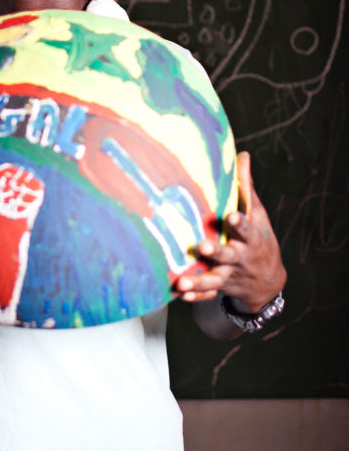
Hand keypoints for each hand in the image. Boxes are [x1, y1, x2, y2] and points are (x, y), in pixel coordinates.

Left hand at [174, 152, 286, 312]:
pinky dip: (196, 296)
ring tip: (183, 281)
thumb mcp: (257, 214)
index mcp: (251, 237)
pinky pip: (208, 295)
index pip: (246, 228)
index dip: (239, 222)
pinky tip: (181, 294)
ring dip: (199, 281)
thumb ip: (246, 187)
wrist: (269, 281)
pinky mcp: (220, 288)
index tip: (230, 216)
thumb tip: (242, 154)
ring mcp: (230, 275)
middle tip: (201, 246)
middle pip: (228, 255)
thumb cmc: (258, 238)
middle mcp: (241, 257)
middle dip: (215, 252)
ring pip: (214, 279)